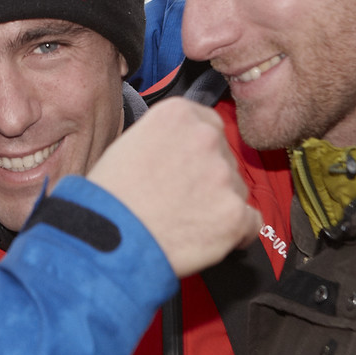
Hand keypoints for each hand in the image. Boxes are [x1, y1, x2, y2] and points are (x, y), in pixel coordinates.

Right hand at [83, 98, 260, 276]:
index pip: (210, 125)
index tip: (188, 167)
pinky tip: (203, 238)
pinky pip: (250, 224)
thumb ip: (166, 139)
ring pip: (236, 191)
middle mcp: (205, 138)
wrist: (105, 240)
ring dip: (218, 206)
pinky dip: (234, 234)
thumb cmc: (109, 199)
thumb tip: (184, 153)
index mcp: (178, 115)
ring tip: (183, 222)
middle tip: (179, 200)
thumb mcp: (128, 145)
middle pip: (225, 158)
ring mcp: (224, 176)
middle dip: (209, 179)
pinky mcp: (234, 215)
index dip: (198, 152)